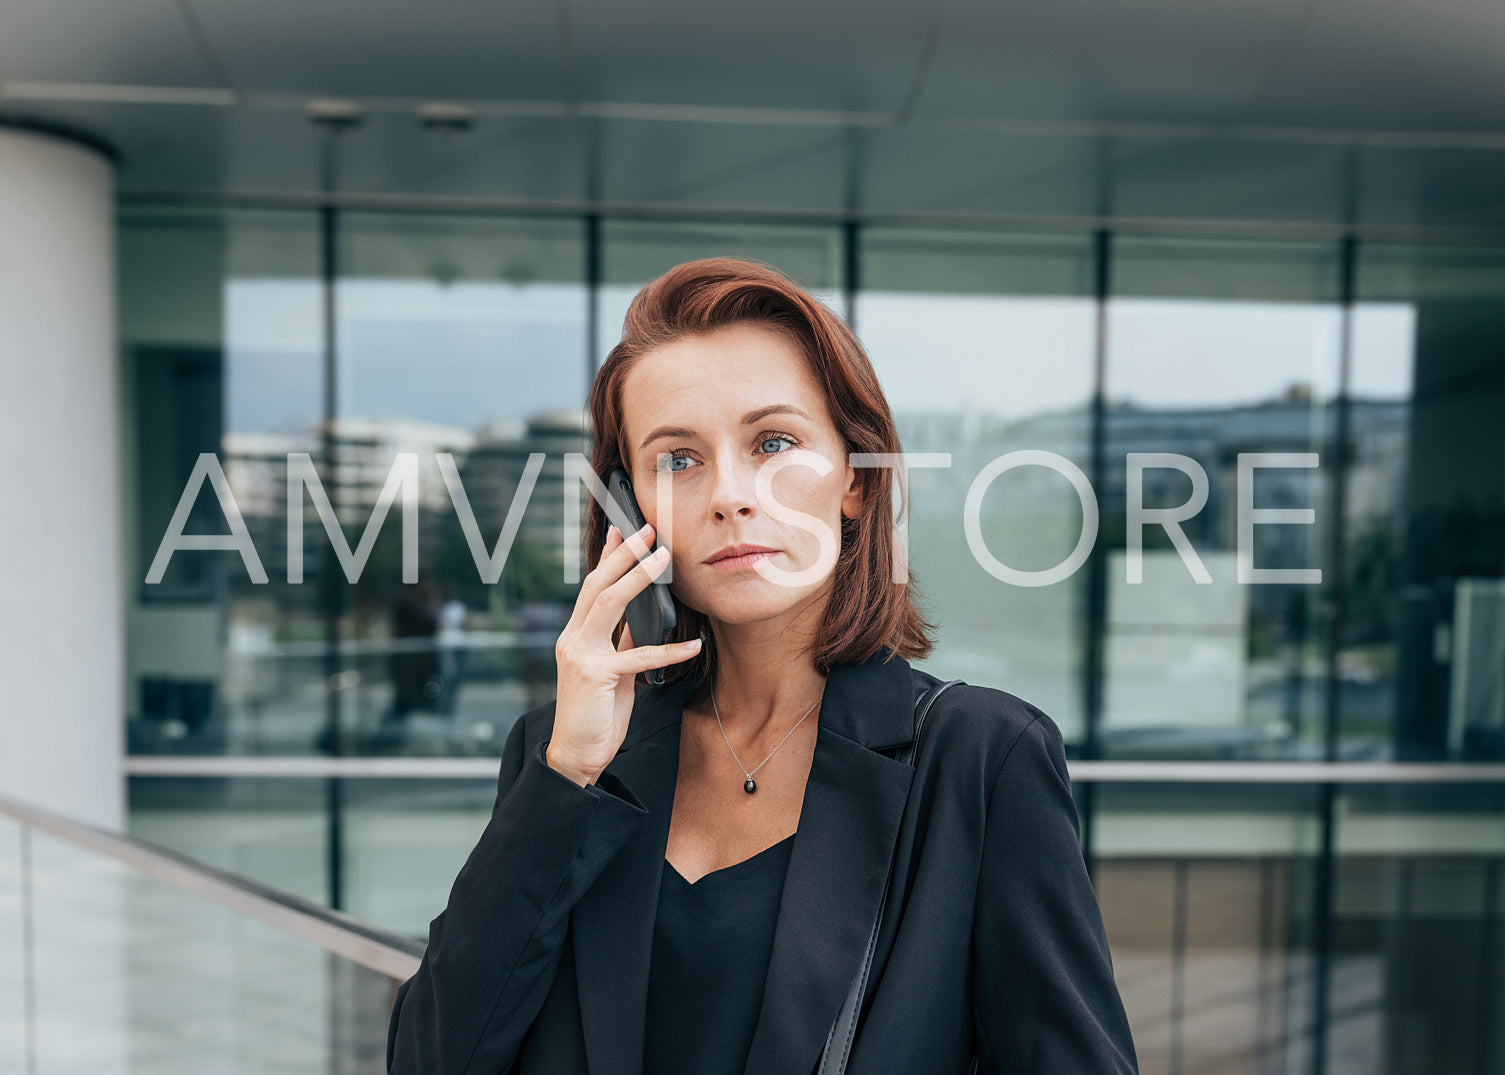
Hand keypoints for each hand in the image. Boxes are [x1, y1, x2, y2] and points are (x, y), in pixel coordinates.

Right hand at [546, 522, 700, 785]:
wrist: (575, 753)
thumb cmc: (594, 713)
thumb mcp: (610, 672)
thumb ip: (620, 645)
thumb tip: (637, 622)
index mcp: (576, 636)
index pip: (591, 587)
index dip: (607, 557)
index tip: (621, 530)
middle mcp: (573, 639)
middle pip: (598, 585)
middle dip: (623, 555)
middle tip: (647, 531)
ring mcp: (580, 655)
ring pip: (609, 604)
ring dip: (638, 578)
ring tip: (662, 559)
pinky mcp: (596, 676)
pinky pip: (637, 656)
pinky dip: (668, 650)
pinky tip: (694, 645)